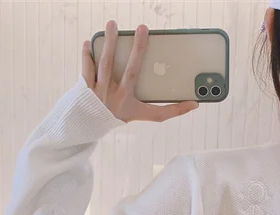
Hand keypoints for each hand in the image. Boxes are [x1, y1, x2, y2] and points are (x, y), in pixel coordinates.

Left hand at [82, 21, 198, 122]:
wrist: (90, 125)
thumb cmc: (121, 115)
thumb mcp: (145, 115)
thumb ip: (169, 110)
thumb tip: (194, 104)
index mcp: (128, 98)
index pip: (141, 78)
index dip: (148, 63)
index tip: (154, 43)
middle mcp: (114, 95)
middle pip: (129, 70)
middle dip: (137, 48)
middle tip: (142, 27)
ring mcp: (98, 91)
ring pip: (105, 64)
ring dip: (110, 43)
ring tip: (113, 24)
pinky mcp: (84, 87)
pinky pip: (86, 69)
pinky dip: (87, 55)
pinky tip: (89, 41)